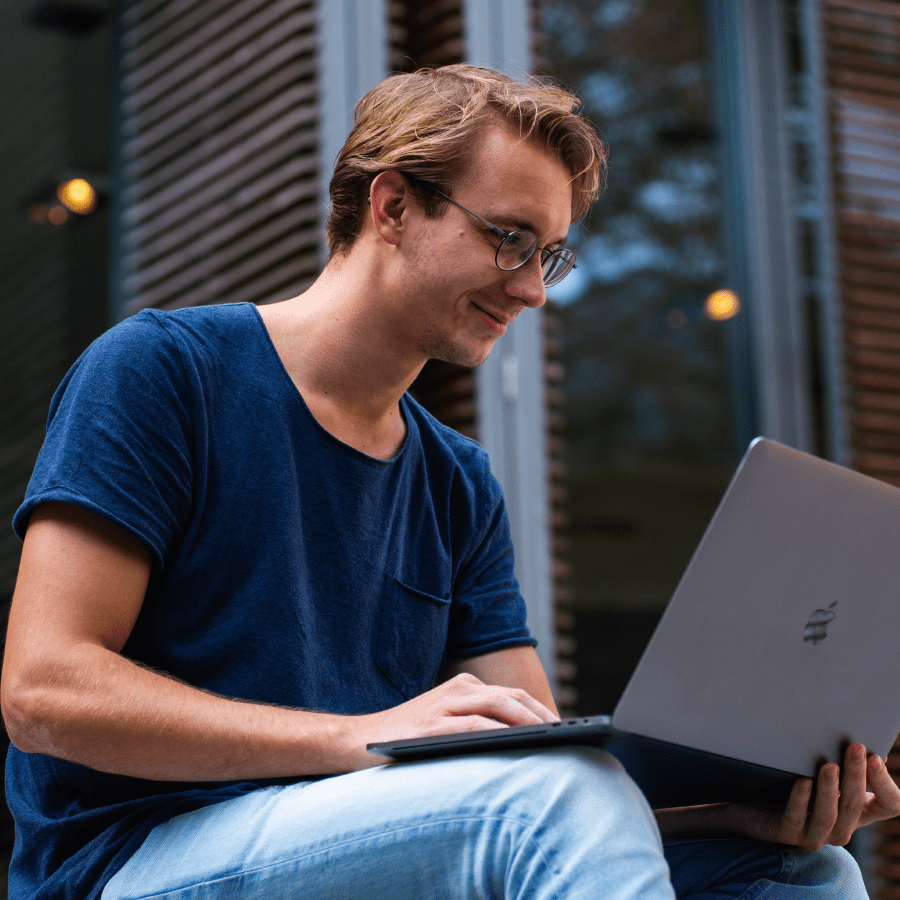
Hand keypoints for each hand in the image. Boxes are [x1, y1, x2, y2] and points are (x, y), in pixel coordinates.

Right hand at [351, 673, 558, 768]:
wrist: (355, 741)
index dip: (541, 711)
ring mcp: (443, 706)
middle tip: (567, 735)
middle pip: (512, 697)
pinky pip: (473, 725)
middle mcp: (457, 690)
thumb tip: (523, 744)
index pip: (513, 696)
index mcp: (463, 687)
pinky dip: (499, 732)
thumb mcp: (445, 725)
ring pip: (498, 706)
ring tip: (552, 738)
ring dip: (528, 721)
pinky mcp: (430, 726)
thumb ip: (477, 725)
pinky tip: (516, 742)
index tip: (565, 730)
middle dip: (543, 716)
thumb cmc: (406, 739)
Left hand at [725, 744, 899, 849]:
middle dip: (856, 774)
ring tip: (829, 765)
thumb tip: (864, 740)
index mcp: (855, 812)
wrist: (748, 804)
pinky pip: (796, 819)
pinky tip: (802, 781)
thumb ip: (840, 761)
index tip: (876, 756)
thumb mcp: (819, 771)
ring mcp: (814, 834)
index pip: (888, 805)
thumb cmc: (789, 781)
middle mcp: (840, 827)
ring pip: (828, 815)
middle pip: (855, 805)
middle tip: (856, 748)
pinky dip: (800, 800)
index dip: (884, 784)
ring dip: (829, 789)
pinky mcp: (787, 835)